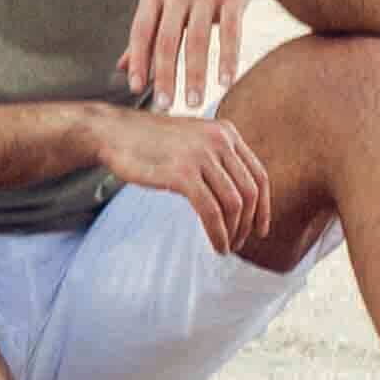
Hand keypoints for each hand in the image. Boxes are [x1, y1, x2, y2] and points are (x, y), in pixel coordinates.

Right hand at [86, 105, 274, 252]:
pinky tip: (217, 245)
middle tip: (240, 243)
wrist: (115, 132)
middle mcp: (219, 140)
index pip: (259, 175)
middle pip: (250, 192)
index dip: (265, 207)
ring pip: (234, 204)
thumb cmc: (152, 143)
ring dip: (234, 232)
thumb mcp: (194, 141)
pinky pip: (211, 212)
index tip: (261, 230)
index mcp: (226, 133)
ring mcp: (201, 156)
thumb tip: (240, 197)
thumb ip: (217, 159)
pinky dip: (218, 233)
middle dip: (249, 224)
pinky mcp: (181, 173)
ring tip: (227, 247)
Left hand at [127, 0, 276, 114]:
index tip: (136, 89)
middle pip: (167, 38)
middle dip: (164, 75)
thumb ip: (146, 29)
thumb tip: (121, 68)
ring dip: (196, 74)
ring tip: (195, 103)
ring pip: (198, 38)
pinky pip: (231, 29)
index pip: (141, 30)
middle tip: (165, 107)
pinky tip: (226, 81)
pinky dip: (228, 57)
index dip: (137, 60)